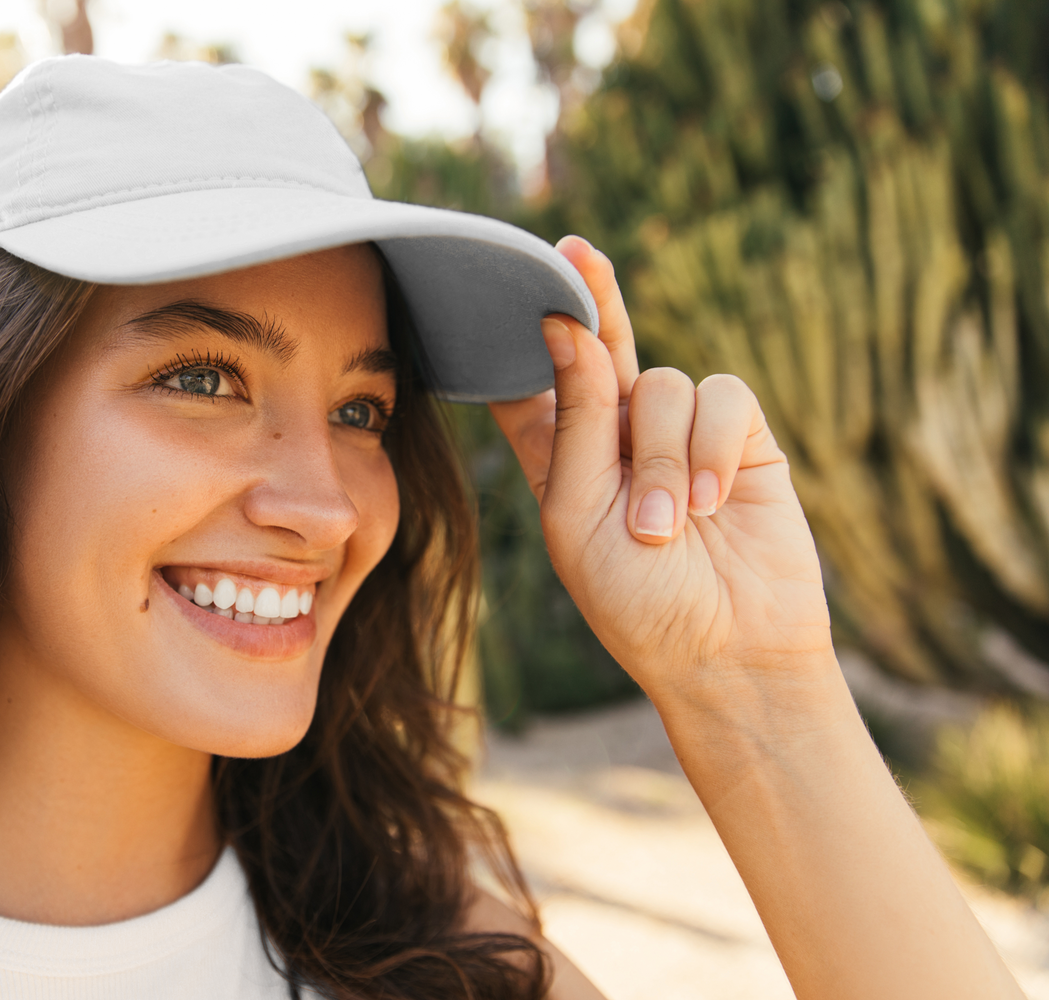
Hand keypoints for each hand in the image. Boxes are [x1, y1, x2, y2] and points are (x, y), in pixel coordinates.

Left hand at [489, 237, 833, 702]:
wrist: (727, 654)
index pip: (533, 387)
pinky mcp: (742, 438)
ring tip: (667, 529)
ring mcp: (681, 434)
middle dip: (592, 299)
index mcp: (560, 460)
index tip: (499, 289)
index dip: (521, 341)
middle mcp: (617, 437)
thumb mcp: (579, 513)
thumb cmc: (636, 602)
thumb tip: (569, 325)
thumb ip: (576, 420)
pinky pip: (722, 398)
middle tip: (575, 249)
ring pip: (663, 386)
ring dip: (664, 460)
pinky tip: (715, 501)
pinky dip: (713, 448)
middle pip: (600, 348)